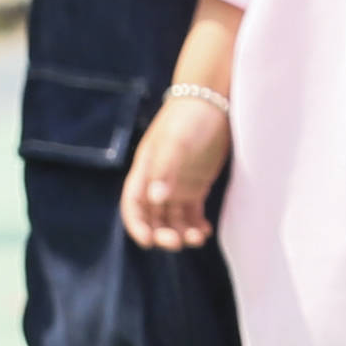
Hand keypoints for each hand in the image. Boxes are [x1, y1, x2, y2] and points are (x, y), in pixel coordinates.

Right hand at [119, 90, 231, 251]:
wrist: (211, 103)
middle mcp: (157, 182)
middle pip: (153, 217)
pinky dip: (196, 226)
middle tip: (177, 242)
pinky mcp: (195, 186)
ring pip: (173, 219)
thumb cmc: (188, 119)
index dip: (137, 225)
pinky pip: (191, 213)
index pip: (133, 205)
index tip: (148, 241)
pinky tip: (205, 231)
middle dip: (161, 233)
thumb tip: (156, 198)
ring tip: (197, 238)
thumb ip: (165, 170)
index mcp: (145, 171)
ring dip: (181, 233)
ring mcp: (177, 185)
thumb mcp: (175, 142)